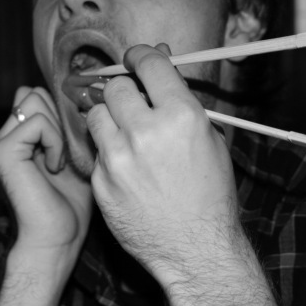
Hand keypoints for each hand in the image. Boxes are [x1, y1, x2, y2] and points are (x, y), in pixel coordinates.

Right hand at [0, 86, 91, 260]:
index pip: (37, 95)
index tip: (75, 141)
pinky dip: (54, 141)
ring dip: (57, 129)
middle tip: (68, 153)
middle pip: (35, 93)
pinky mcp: (2, 151)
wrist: (56, 240)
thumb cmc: (70, 205)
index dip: (61, 110)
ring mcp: (0, 142)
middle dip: (60, 118)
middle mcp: (5, 136)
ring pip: (34, 100)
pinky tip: (55, 167)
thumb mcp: (76, 156)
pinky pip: (36, 122)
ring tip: (61, 161)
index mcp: (19, 137)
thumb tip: (80, 98)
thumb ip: (70, 128)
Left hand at [86, 44, 238, 280]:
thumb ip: (182, 101)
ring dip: (108, 118)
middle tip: (131, 102)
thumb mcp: (210, 141)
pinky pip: (95, 150)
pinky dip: (106, 151)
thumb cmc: (210, 195)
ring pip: (95, 115)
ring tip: (124, 133)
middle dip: (123, 90)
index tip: (134, 59)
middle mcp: (145, 133)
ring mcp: (118, 159)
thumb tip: (161, 64)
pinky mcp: (100, 181)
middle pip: (115, 87)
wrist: (194, 249)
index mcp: (181, 116)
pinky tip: (123, 166)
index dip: (139, 56)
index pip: (147, 64)